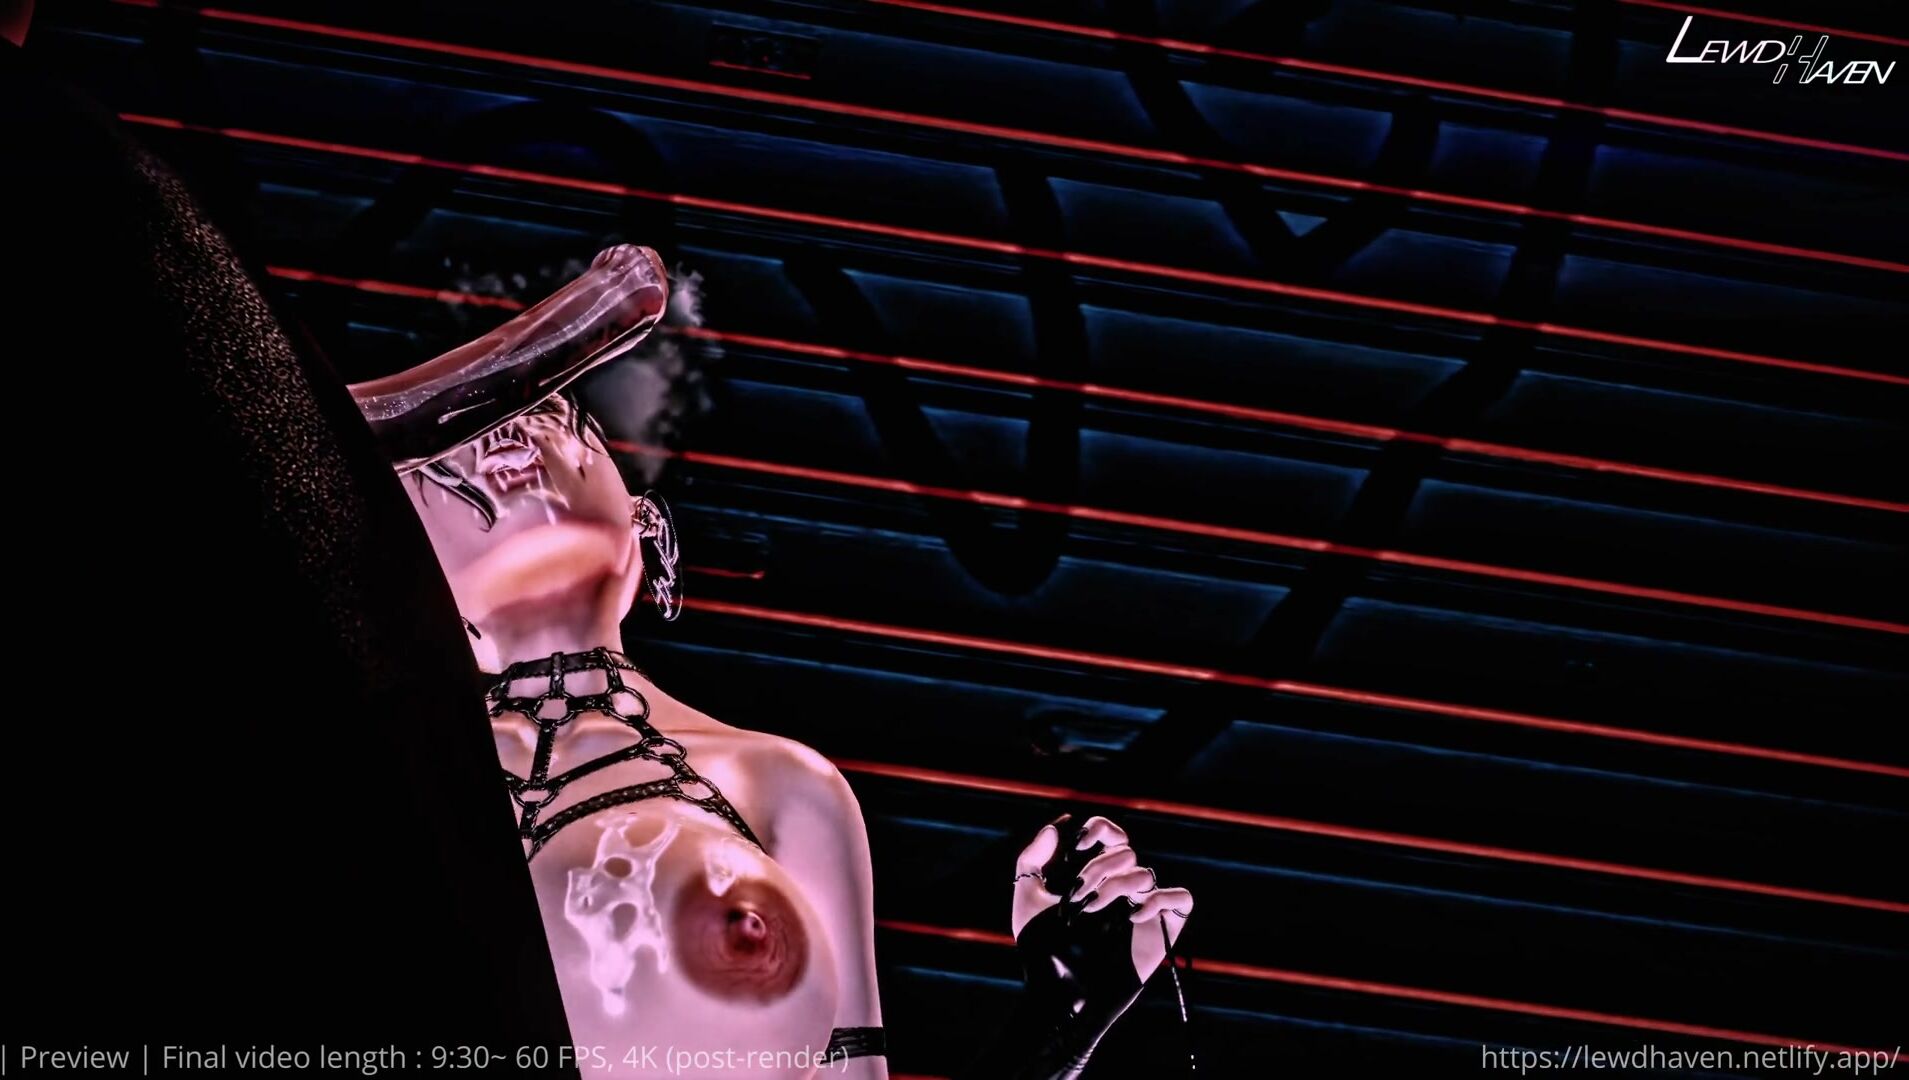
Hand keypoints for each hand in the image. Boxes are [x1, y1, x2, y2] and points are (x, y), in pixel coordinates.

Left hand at [1000, 814, 1192, 1075]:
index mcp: (1091, 876)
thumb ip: (1032, 857)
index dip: (1098, 829)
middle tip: (1078, 892)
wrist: (1060, 996)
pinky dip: (1162, 899)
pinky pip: (1181, 898)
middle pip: (1125, 851)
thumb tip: (1057, 825)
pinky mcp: (1161, 931)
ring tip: (1093, 909)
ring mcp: (1141, 908)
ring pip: (1146, 872)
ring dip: (1118, 884)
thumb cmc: (1042, 951)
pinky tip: (1134, 915)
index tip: (1079, 843)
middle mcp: (1118, 888)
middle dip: (1098, 865)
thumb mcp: (1026, 899)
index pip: (1107, 834)